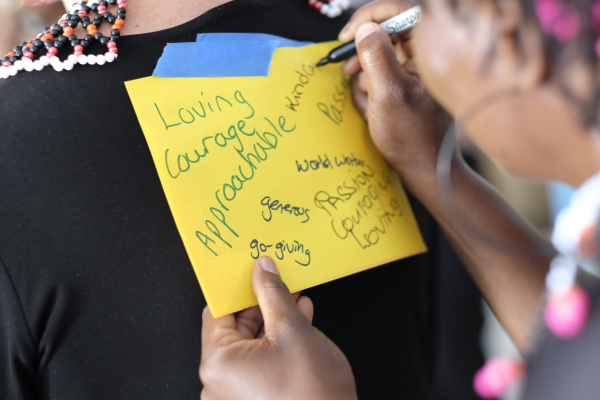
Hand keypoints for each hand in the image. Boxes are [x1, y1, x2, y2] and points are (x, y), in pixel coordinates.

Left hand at [199, 257, 356, 399]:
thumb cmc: (313, 394)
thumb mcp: (293, 329)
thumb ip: (273, 293)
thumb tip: (263, 269)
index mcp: (218, 364)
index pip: (217, 312)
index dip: (237, 288)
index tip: (252, 272)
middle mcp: (220, 383)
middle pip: (235, 328)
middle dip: (260, 302)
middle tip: (277, 281)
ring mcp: (237, 394)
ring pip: (251, 344)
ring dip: (273, 319)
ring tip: (294, 297)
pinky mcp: (256, 398)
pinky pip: (261, 361)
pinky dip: (277, 341)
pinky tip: (298, 320)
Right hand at [338, 0, 452, 197]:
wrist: (424, 168)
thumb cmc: (413, 137)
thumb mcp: (388, 94)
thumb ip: (376, 57)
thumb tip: (366, 29)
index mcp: (429, 50)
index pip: (400, 10)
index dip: (370, 16)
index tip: (348, 35)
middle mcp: (423, 54)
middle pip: (383, 32)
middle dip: (363, 56)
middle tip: (351, 72)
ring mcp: (413, 69)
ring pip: (376, 55)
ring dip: (364, 77)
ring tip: (368, 102)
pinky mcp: (405, 82)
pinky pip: (377, 74)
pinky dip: (368, 89)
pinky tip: (372, 109)